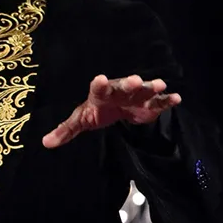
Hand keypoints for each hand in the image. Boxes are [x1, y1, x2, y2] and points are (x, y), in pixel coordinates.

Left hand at [42, 74, 181, 149]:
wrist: (115, 108)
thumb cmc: (97, 111)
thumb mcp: (80, 120)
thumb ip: (65, 130)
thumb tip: (45, 143)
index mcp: (101, 94)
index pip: (98, 89)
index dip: (99, 85)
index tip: (100, 79)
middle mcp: (120, 91)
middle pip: (124, 86)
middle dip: (130, 83)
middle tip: (135, 80)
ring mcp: (136, 96)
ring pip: (144, 90)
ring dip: (151, 87)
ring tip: (160, 84)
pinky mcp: (149, 104)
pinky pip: (159, 101)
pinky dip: (167, 99)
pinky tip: (176, 98)